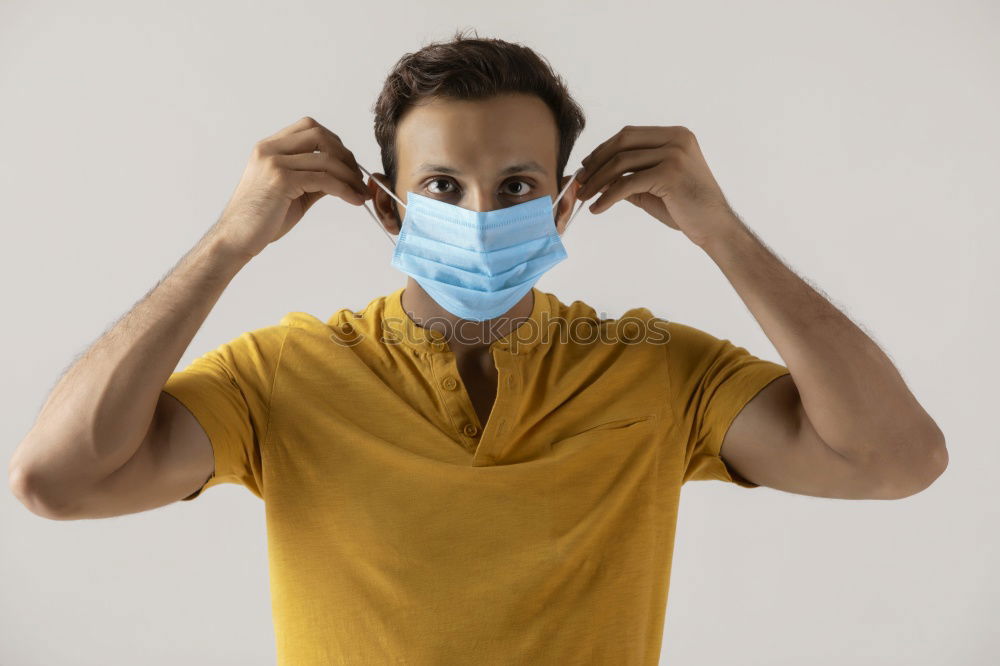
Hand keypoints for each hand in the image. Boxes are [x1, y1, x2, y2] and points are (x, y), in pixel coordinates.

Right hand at [213, 116, 371, 259]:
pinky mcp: (281, 179)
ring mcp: (274, 162)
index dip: (334, 142)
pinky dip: (345, 189)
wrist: (236, 239)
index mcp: (269, 147)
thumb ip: (314, 178)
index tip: (348, 164)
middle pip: (319, 134)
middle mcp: (270, 149)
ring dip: (350, 176)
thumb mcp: (292, 191)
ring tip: (360, 193)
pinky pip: (324, 179)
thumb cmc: (262, 219)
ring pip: (325, 158)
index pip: (309, 127)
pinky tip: (354, 200)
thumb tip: (343, 175)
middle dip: (345, 155)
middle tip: (358, 178)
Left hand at [575, 125, 737, 246]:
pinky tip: (598, 208)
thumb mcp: (652, 187)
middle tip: (580, 181)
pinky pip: (627, 183)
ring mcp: (674, 154)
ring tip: (584, 197)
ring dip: (597, 180)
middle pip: (622, 142)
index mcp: (675, 136)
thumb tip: (595, 177)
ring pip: (621, 162)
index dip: (603, 149)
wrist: (714, 227)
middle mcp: (676, 139)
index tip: (586, 166)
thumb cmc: (686, 209)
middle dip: (596, 161)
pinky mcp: (670, 174)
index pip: (629, 135)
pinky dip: (608, 196)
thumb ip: (628, 178)